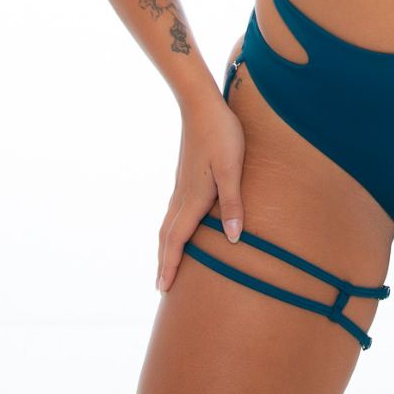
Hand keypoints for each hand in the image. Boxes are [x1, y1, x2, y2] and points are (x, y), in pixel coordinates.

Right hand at [156, 94, 245, 292]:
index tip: (163, 288)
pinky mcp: (186, 174)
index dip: (170, 264)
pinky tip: (179, 225)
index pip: (177, 239)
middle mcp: (183, 194)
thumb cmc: (222, 134)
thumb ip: (232, 202)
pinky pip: (174, 209)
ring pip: (169, 222)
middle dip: (164, 261)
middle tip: (161, 286)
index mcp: (194, 197)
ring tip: (166, 261)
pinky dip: (172, 227)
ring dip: (167, 245)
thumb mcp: (231, 168)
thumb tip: (232, 238)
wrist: (202, 105)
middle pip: (168, 235)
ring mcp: (182, 184)